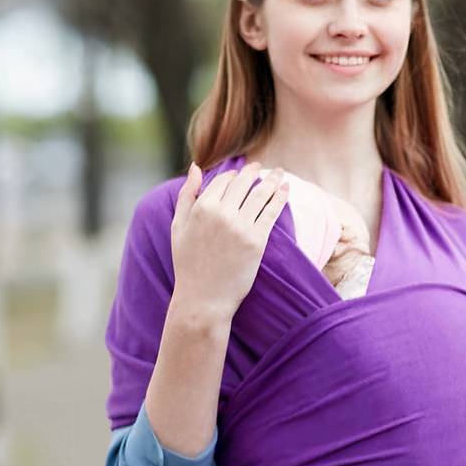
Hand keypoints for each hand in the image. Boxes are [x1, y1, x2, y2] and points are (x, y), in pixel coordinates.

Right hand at [170, 160, 288, 320]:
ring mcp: (240, 226)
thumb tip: (195, 167)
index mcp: (202, 207)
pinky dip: (280, 198)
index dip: (234, 176)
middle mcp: (221, 213)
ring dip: (273, 180)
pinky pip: (271, 212)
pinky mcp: (257, 240)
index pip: (223, 181)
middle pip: (244, 183)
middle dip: (254, 171)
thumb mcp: (178, 226)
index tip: (241, 174)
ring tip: (280, 173)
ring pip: (261, 194)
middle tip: (262, 167)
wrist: (204, 298)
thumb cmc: (188, 264)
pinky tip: (286, 190)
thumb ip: (186, 195)